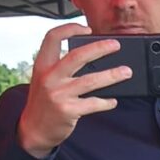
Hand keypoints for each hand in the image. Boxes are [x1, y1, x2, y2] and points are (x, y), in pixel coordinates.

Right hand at [17, 21, 131, 159]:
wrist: (33, 131)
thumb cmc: (43, 102)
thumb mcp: (43, 79)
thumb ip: (59, 67)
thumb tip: (91, 56)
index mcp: (42, 65)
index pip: (52, 38)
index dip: (70, 29)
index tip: (87, 28)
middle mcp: (49, 77)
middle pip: (77, 56)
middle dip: (99, 48)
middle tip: (116, 45)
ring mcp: (58, 94)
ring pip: (90, 80)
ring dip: (111, 75)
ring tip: (126, 72)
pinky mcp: (68, 110)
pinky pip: (93, 103)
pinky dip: (106, 102)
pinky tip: (113, 101)